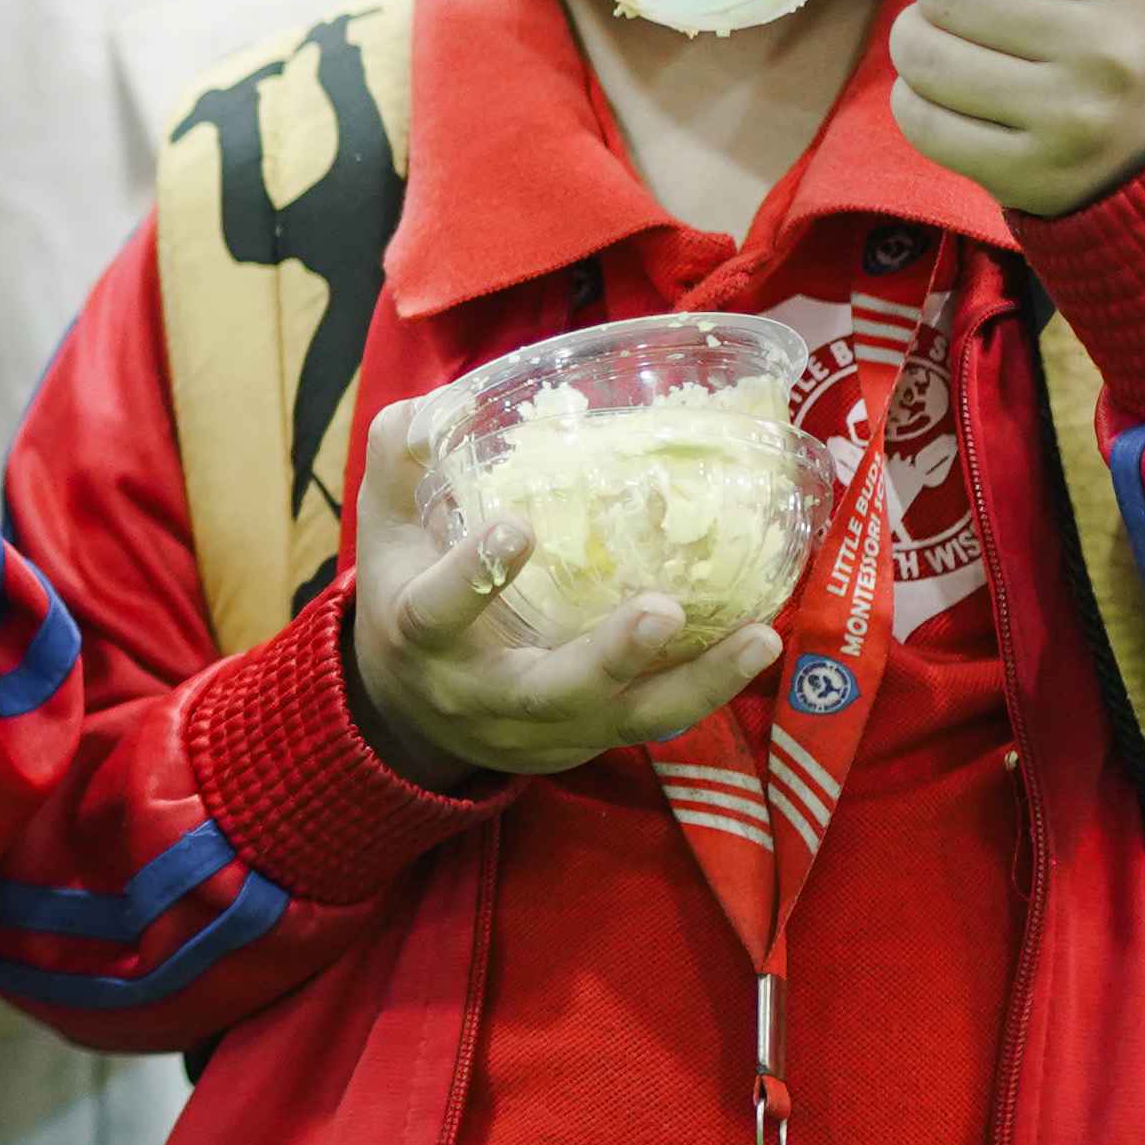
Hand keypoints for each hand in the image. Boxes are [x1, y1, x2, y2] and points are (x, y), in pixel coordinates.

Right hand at [335, 393, 786, 785]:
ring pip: (620, 717)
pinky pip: (652, 721)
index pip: (436, 613)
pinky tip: (756, 645)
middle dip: (607, 658)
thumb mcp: (386, 527)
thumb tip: (445, 404)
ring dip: (692, 685)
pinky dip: (707, 688)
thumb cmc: (406, 592)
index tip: (516, 528)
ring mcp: (541, 727)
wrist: (409, 716)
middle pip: (545, 691)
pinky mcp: (587, 739)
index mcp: (420, 636)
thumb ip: (403, 459)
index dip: (472, 578)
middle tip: (661, 609)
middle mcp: (480, 692)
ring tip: (758, 640)